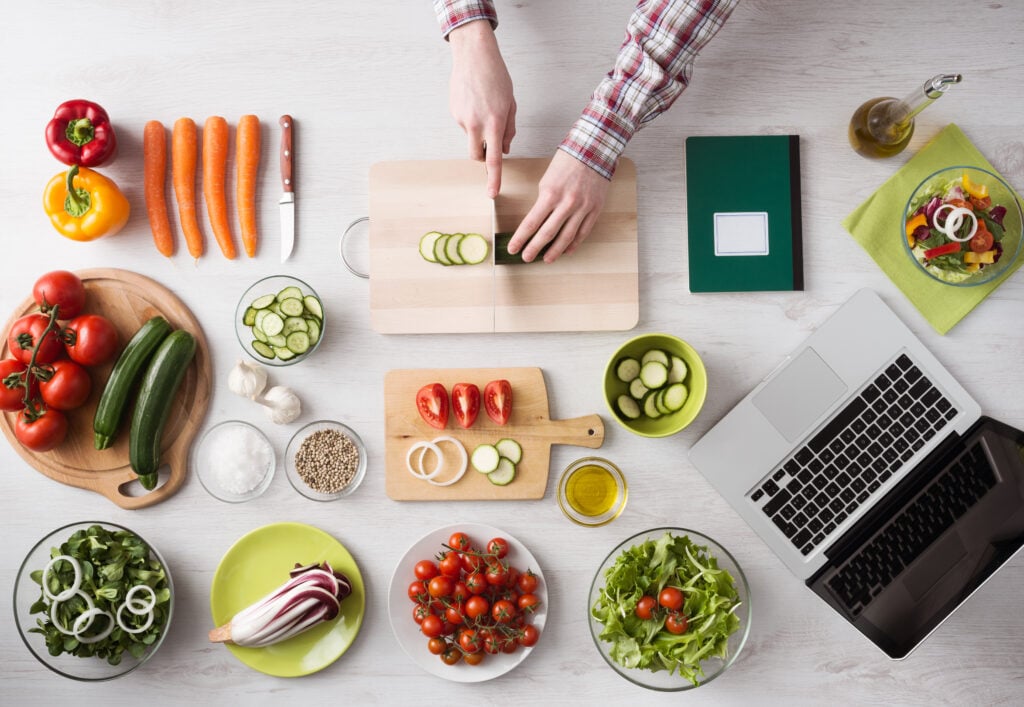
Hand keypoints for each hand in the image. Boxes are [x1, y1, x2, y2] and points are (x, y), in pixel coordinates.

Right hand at [448, 21, 515, 197]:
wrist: (474, 56)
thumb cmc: (496, 77)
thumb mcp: (511, 104)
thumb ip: (509, 129)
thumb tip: (504, 149)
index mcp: (495, 122)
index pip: (494, 158)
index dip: (494, 178)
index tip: (492, 193)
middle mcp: (476, 123)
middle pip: (477, 155)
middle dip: (483, 156)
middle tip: (491, 143)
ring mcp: (462, 118)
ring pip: (471, 138)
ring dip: (478, 133)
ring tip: (484, 108)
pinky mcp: (454, 112)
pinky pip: (464, 124)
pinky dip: (471, 118)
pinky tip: (474, 101)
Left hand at [507, 150, 610, 262]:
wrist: (593, 150)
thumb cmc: (567, 162)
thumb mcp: (547, 179)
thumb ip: (543, 201)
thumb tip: (537, 221)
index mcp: (550, 194)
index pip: (531, 223)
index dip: (521, 238)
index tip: (513, 248)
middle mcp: (566, 204)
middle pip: (547, 233)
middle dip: (534, 248)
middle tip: (526, 258)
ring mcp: (582, 208)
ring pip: (567, 237)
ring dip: (555, 251)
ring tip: (546, 260)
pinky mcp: (595, 209)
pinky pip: (583, 232)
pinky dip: (574, 244)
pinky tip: (566, 251)